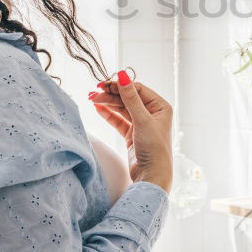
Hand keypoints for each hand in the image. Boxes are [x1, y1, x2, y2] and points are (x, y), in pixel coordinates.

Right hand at [87, 73, 172, 193]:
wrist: (151, 176)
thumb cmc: (154, 148)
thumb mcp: (142, 120)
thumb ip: (130, 98)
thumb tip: (122, 75)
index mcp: (160, 106)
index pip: (137, 89)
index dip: (120, 86)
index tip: (104, 84)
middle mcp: (152, 113)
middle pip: (128, 98)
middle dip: (111, 95)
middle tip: (93, 93)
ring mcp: (141, 124)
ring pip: (122, 109)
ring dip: (107, 104)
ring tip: (91, 99)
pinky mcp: (132, 134)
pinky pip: (118, 120)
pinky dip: (108, 114)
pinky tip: (97, 108)